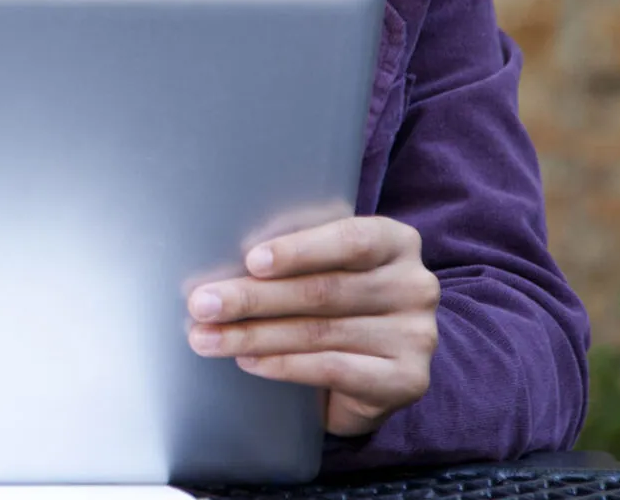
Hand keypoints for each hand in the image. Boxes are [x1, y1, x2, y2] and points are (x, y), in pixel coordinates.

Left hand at [186, 215, 439, 435]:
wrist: (372, 373)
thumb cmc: (334, 305)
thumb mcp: (322, 268)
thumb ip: (293, 257)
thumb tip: (216, 260)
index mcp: (396, 242)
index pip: (350, 239)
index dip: (299, 249)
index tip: (251, 261)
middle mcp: (414, 285)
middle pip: (323, 290)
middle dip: (253, 298)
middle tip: (202, 304)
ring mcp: (417, 335)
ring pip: (320, 332)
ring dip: (253, 336)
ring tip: (207, 338)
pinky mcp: (408, 379)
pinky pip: (334, 369)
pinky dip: (283, 365)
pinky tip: (247, 362)